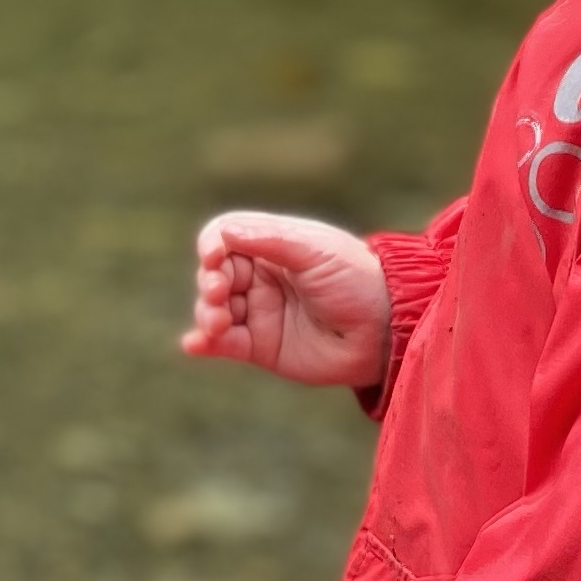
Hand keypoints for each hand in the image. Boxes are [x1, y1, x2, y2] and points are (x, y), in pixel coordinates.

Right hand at [182, 213, 388, 386]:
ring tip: (219, 321)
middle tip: (218, 292)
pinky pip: (223, 344)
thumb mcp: (315, 251)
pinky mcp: (261, 347)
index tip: (215, 256)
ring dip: (206, 313)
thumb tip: (224, 233)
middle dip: (208, 282)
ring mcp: (259, 312)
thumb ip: (269, 240)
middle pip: (213, 274)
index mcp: (273, 246)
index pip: (224, 238)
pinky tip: (195, 344)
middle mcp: (261, 278)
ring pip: (213, 309)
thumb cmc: (356, 280)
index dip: (213, 246)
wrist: (385, 330)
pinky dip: (204, 342)